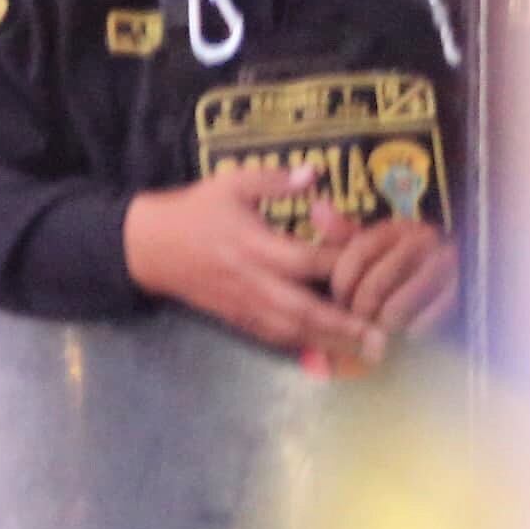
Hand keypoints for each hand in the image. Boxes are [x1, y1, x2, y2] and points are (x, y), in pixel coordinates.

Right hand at [122, 168, 380, 363]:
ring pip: (292, 330)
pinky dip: (302, 347)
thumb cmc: (193, 211)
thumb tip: (315, 174)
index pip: (308, 260)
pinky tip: (328, 354)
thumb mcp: (230, 184)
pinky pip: (272, 337)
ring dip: (330, 343)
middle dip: (345, 325)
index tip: (378, 269)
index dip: (344, 265)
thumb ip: (274, 181)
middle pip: (305, 308)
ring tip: (366, 353)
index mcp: (254, 245)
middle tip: (383, 338)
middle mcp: (253, 280)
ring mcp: (243, 304)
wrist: (146, 246)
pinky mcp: (235, 317)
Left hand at [328, 215, 459, 345]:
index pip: (358, 253)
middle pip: (374, 284)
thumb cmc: (399, 270)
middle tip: (357, 323)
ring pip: (397, 306)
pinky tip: (406, 333)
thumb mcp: (372, 250)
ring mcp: (448, 265)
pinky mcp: (464, 292)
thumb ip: (343, 236)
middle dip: (359, 310)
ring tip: (378, 331)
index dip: (342, 283)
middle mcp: (425, 239)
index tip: (338, 301)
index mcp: (397, 227)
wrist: (455, 287)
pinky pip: (425, 321)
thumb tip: (318, 209)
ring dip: (382, 325)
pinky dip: (410, 332)